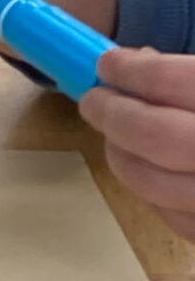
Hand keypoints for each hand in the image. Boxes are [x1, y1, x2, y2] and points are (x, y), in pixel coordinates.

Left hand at [86, 51, 194, 240]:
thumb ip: (187, 76)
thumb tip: (139, 62)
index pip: (173, 81)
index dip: (134, 71)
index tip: (109, 64)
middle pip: (155, 135)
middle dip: (115, 114)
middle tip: (95, 101)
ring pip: (155, 184)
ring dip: (123, 155)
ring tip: (116, 135)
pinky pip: (172, 218)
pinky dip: (150, 190)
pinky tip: (149, 168)